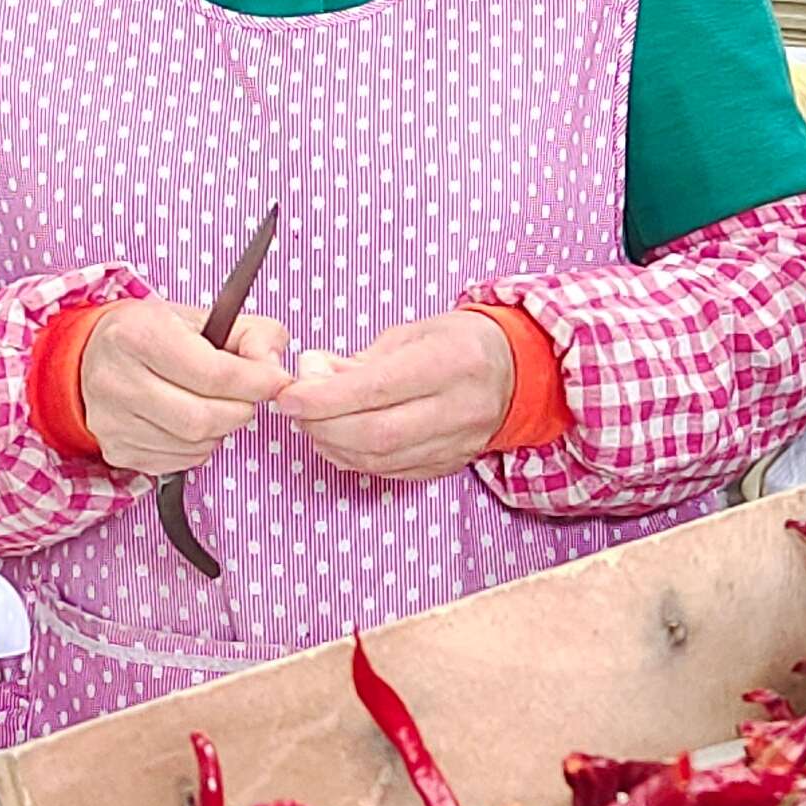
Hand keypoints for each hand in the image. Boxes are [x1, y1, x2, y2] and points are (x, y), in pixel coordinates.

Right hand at [79, 298, 292, 478]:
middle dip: (239, 409)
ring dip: (220, 429)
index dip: (256, 383)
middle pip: (203, 418)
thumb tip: (273, 370)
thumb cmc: (155, 334)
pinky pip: (179, 461)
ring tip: (216, 405)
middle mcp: (116, 380)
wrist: (95, 354)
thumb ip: (255, 336)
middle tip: (246, 396)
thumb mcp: (207, 317)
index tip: (276, 381)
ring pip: (193, 443)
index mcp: (138, 335)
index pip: (212, 374)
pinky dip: (199, 446)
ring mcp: (111, 421)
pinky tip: (192, 421)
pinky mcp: (117, 449)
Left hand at [274, 310, 518, 482]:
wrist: (517, 372)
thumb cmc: (461, 344)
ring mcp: (457, 442)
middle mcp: (459, 407)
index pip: (376, 389)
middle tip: (296, 411)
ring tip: (314, 423)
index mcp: (452, 361)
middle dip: (322, 425)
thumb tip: (311, 377)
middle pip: (375, 433)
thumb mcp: (412, 334)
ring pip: (379, 459)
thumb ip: (359, 360)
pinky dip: (355, 460)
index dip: (323, 398)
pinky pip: (391, 472)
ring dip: (333, 445)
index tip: (288, 396)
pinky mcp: (449, 465)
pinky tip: (340, 442)